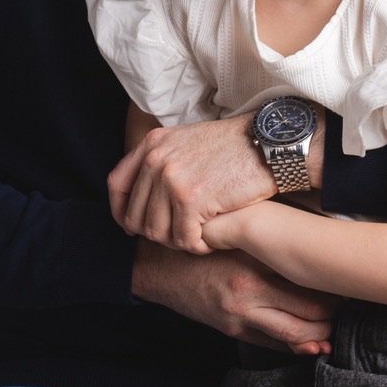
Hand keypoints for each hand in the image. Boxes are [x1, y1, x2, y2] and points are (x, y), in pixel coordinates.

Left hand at [108, 111, 273, 254]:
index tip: (132, 226)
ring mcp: (172, 180)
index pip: (117, 184)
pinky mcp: (191, 200)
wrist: (269, 143)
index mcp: (152, 144)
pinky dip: (199, 246)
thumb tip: (145, 196)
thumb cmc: (236, 146)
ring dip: (180, 241)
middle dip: (158, 233)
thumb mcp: (188, 140)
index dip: (121, 211)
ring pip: (159, 233)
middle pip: (137, 216)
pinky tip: (213, 240)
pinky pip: (185, 240)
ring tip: (200, 236)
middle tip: (182, 234)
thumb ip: (163, 161)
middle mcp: (156, 160)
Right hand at [131, 241, 336, 355]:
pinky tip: (313, 341)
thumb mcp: (237, 229)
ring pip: (297, 334)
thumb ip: (272, 233)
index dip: (337, 279)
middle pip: (312, 311)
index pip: (310, 276)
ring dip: (322, 333)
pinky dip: (298, 346)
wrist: (158, 267)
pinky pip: (275, 346)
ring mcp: (241, 316)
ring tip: (335, 324)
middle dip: (337, 312)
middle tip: (351, 302)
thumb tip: (316, 241)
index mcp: (254, 259)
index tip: (349, 274)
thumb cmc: (205, 241)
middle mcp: (249, 291)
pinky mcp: (233, 331)